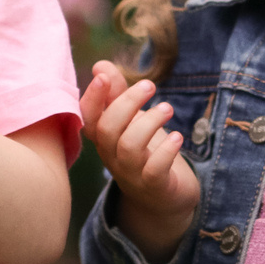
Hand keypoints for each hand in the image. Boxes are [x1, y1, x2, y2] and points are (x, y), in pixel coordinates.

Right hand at [81, 60, 197, 261]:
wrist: (163, 198)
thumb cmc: (144, 152)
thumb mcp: (130, 121)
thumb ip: (116, 94)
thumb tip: (101, 65)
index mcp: (103, 138)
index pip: (87, 118)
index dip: (92, 97)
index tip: (104, 76)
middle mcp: (111, 156)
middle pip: (108, 129)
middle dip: (127, 103)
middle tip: (150, 85)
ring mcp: (131, 174)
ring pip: (129, 147)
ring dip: (149, 122)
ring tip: (168, 108)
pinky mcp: (154, 186)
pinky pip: (154, 170)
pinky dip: (166, 151)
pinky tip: (178, 138)